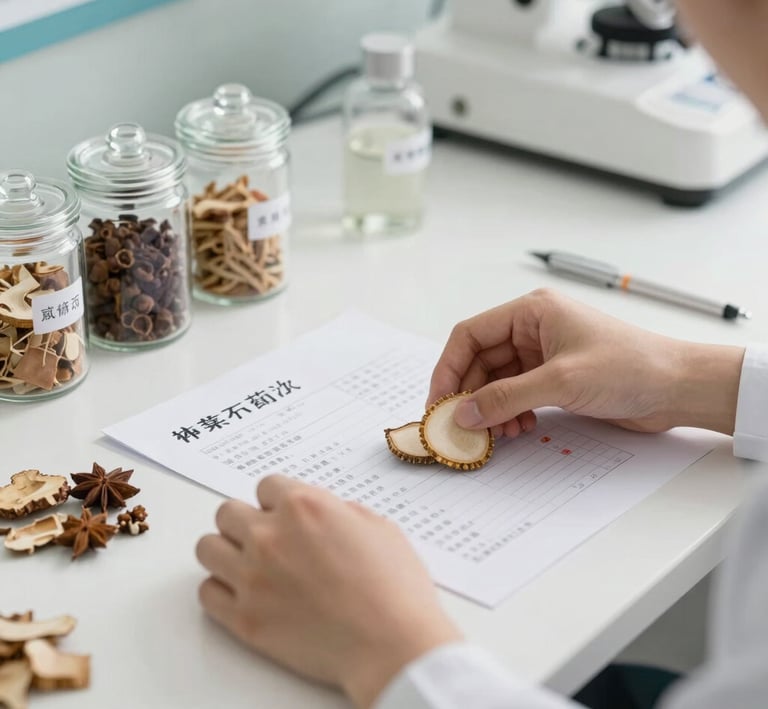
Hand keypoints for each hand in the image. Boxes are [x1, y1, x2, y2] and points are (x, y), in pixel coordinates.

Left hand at [196, 475, 461, 708]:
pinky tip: (244, 594)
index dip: (278, 501)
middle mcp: (270, 536)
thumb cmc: (394, 588)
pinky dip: (221, 591)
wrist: (392, 646)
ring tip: (248, 564)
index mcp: (304, 506)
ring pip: (207, 548)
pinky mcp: (244, 619)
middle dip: (246, 521)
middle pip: (227, 512)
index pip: (266, 486)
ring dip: (226, 551)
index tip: (285, 515)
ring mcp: (252, 578)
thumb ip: (339, 511)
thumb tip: (323, 515)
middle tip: (264, 538)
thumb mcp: (377, 527)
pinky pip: (207, 593)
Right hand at [428, 289, 743, 436]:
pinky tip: (517, 430)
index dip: (448, 368)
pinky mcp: (553, 378)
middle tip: (461, 427)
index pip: (470, 335)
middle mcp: (532, 329)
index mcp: (531, 312)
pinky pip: (516, 395)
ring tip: (495, 434)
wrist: (677, 387)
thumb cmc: (629, 366)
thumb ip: (506, 397)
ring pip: (496, 382)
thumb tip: (464, 414)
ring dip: (490, 409)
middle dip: (470, 395)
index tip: (438, 401)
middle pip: (480, 362)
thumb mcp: (560, 382)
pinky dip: (509, 413)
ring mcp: (543, 354)